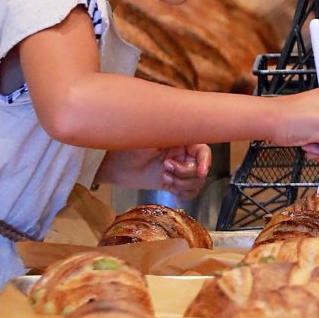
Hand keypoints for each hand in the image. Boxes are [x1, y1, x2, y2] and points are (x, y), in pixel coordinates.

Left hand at [95, 144, 211, 194]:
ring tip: (164, 176)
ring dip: (182, 183)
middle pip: (200, 168)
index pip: (203, 150)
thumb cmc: (128, 146)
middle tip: (165, 168)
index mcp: (181, 140)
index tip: (201, 171)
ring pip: (196, 182)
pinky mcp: (172, 182)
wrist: (113, 165)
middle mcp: (183, 154)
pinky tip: (168, 185)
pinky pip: (189, 192)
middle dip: (185, 172)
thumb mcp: (149, 136)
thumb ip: (168, 133)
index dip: (205, 160)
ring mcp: (178, 169)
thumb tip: (183, 125)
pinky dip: (182, 192)